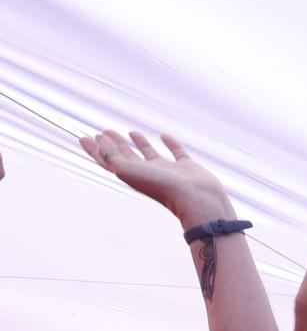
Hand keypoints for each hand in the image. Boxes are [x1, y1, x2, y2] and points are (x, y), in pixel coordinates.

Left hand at [79, 130, 233, 226]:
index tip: (84, 137)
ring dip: (140, 143)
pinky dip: (170, 144)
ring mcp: (168, 171)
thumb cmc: (161, 187)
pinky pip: (176, 152)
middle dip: (114, 145)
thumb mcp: (127, 170)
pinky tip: (164, 136)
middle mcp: (148, 174)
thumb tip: (100, 140)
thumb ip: (110, 156)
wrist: (196, 198)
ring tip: (132, 132)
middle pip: (126, 157)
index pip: (108, 161)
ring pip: (150, 155)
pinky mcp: (186, 167)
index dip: (95, 150)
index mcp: (132, 177)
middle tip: (104, 132)